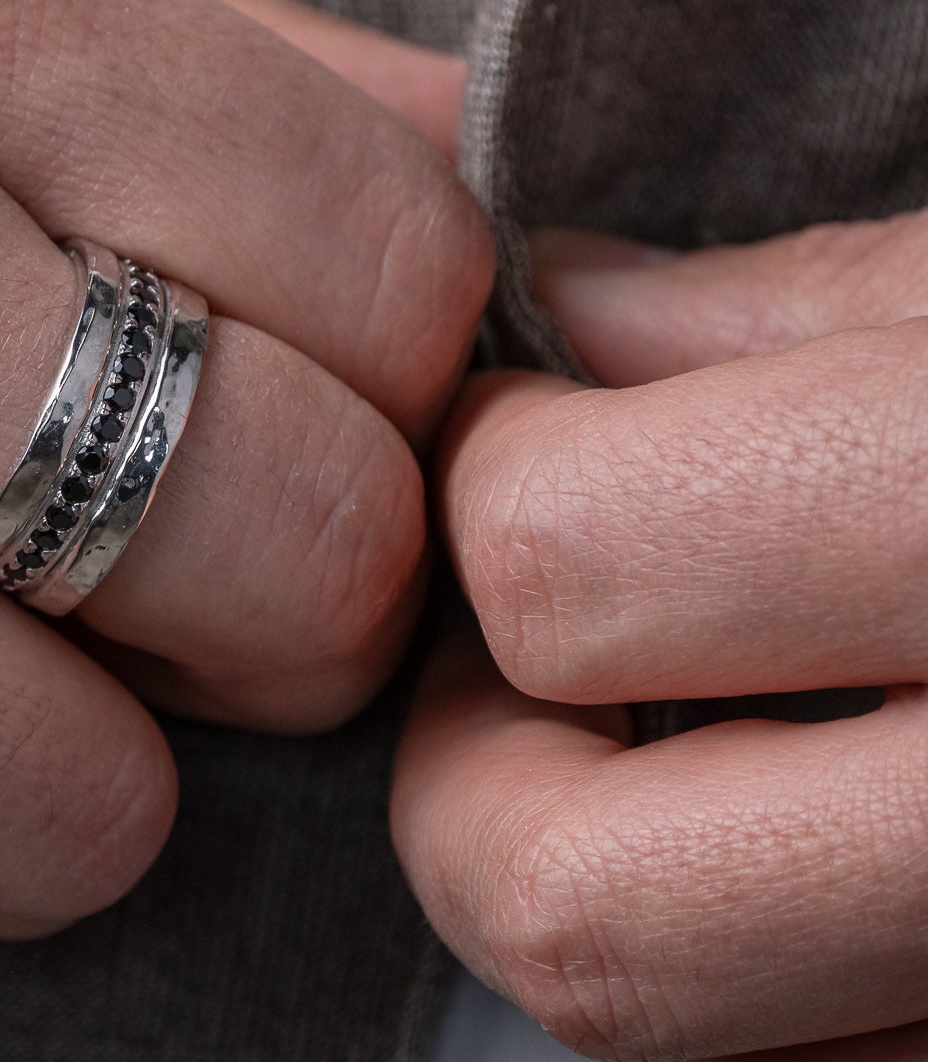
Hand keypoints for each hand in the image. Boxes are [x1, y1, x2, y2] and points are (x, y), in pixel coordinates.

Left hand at [398, 210, 927, 1059]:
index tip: (532, 415)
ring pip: (654, 1025)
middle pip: (565, 900)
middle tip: (541, 634)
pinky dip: (727, 958)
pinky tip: (788, 817)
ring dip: (582, 872)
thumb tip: (572, 311)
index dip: (495, 469)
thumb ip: (820, 307)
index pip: (562, 562)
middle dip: (477, 762)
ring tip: (667, 729)